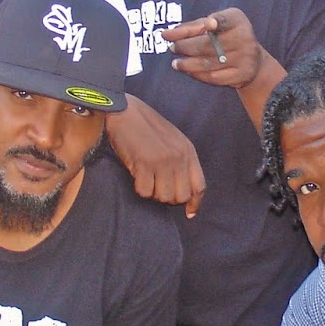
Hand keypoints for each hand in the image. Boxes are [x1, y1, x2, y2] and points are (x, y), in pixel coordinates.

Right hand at [107, 94, 206, 217]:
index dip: (194, 203)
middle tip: (157, 187)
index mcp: (189, 151)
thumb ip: (181, 162)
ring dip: (153, 194)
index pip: (199, 186)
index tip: (188, 213)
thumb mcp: (173, 141)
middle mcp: (179, 157)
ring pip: (164, 197)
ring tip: (146, 179)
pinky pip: (145, 192)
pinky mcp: (144, 163)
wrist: (125, 112)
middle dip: (169, 198)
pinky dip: (140, 189)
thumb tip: (184, 191)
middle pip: (181, 196)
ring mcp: (163, 161)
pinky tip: (136, 175)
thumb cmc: (146, 128)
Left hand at [162, 8, 269, 89]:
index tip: (209, 23)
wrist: (254, 60)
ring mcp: (244, 58)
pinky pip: (215, 76)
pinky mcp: (241, 74)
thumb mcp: (216, 23)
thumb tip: (168, 34)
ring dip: (188, 64)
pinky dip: (198, 75)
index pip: (225, 20)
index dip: (217, 22)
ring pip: (209, 62)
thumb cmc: (227, 36)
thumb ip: (194, 26)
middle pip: (209, 44)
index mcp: (237, 21)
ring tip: (176, 63)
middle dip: (186, 46)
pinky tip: (189, 72)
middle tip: (173, 48)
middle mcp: (244, 38)